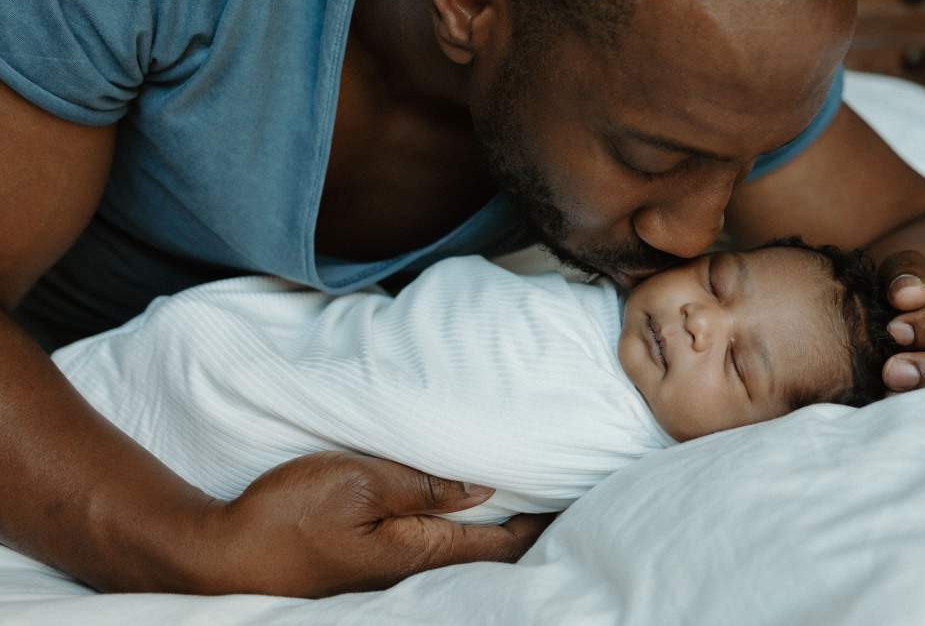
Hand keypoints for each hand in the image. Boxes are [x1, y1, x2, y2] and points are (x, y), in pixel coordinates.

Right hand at [198, 451, 551, 597]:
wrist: (224, 553)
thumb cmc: (290, 514)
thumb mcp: (360, 483)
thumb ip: (425, 487)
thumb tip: (487, 489)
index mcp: (420, 552)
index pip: (501, 545)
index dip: (541, 524)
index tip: (571, 497)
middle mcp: (412, 569)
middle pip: (486, 554)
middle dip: (525, 529)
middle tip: (555, 493)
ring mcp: (388, 570)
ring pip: (459, 551)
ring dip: (491, 528)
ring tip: (520, 496)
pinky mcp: (367, 563)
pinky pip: (428, 547)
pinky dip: (457, 528)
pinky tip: (455, 507)